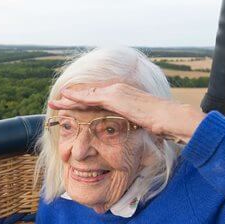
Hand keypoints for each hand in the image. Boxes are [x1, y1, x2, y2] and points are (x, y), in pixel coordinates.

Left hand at [49, 82, 205, 142]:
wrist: (169, 117)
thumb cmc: (160, 123)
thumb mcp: (142, 124)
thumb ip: (133, 125)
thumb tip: (131, 133)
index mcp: (122, 96)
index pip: (97, 99)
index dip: (82, 102)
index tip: (69, 107)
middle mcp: (118, 90)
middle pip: (88, 94)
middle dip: (70, 99)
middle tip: (55, 103)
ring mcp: (116, 91)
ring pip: (86, 94)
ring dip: (69, 98)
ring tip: (54, 102)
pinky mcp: (115, 96)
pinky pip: (91, 96)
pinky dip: (77, 97)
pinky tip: (65, 98)